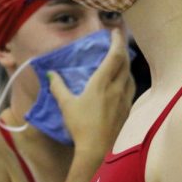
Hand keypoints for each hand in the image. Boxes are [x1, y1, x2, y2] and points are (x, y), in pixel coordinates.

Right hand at [48, 28, 133, 157]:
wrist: (97, 150)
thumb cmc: (80, 126)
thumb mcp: (66, 105)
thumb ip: (58, 87)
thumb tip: (51, 73)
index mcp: (101, 83)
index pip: (114, 56)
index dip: (116, 41)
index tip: (115, 31)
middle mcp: (116, 88)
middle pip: (125, 63)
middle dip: (122, 50)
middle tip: (117, 42)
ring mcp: (124, 99)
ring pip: (130, 76)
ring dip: (126, 65)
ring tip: (120, 61)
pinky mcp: (127, 110)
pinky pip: (130, 88)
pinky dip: (127, 79)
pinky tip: (122, 84)